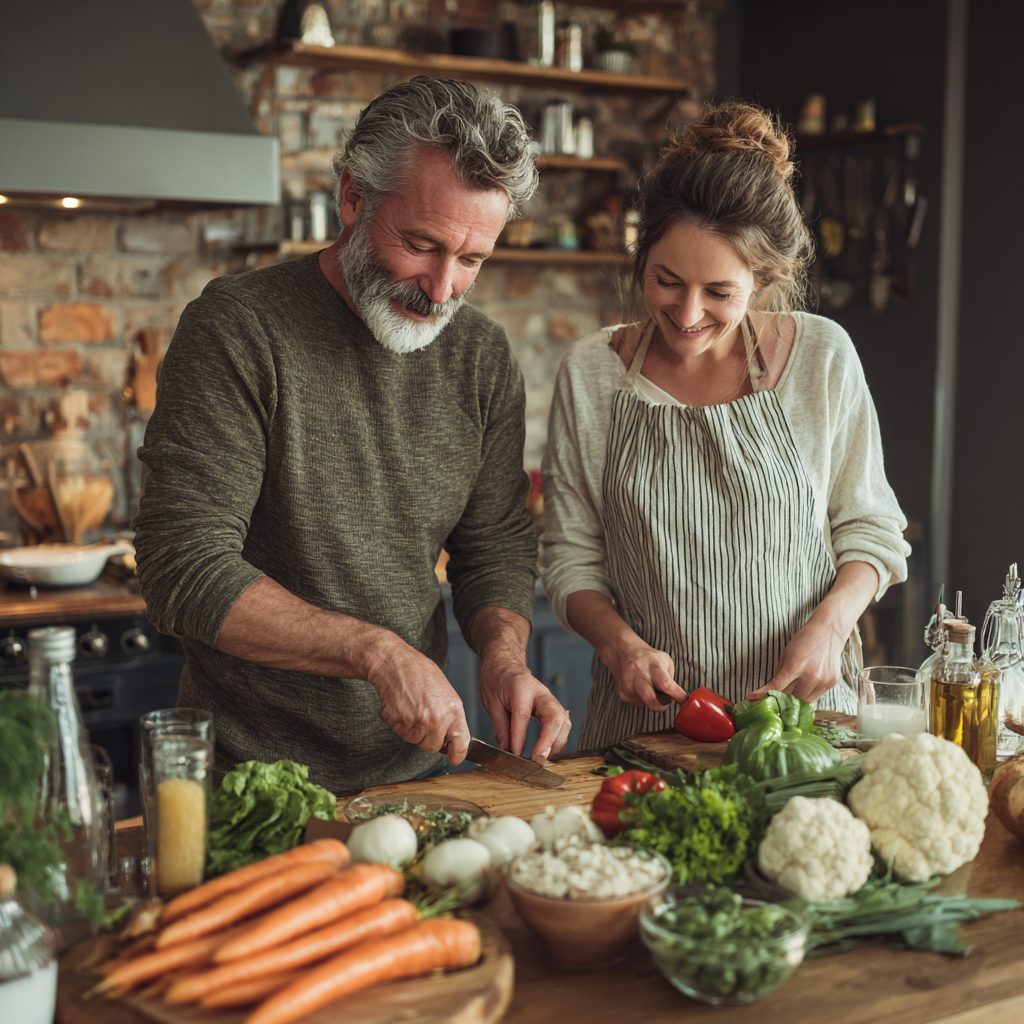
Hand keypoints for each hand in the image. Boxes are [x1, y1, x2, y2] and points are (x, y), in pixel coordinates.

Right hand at [365, 639, 471, 764]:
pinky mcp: (398, 722)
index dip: (457, 754)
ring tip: (411, 706)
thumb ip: (450, 715)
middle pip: (433, 747)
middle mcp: (436, 719)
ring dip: (411, 729)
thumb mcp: (446, 691)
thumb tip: (452, 737)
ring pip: (415, 740)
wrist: (395, 663)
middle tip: (422, 718)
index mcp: (453, 710)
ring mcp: (416, 722)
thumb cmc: (420, 672)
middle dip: (427, 738)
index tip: (455, 758)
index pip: (460, 742)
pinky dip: (398, 723)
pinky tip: (401, 705)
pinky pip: (399, 732)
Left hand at [478, 658, 570, 762]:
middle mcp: (541, 693)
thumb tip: (508, 750)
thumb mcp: (491, 702)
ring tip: (544, 759)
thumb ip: (501, 727)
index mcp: (521, 687)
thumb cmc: (497, 679)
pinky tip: (549, 752)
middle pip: (555, 717)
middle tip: (538, 759)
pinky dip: (558, 740)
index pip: (523, 715)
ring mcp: (550, 700)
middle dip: (549, 741)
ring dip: (557, 743)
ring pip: (563, 722)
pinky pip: (562, 725)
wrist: (505, 665)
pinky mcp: (553, 708)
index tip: (515, 753)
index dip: (520, 736)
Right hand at [606, 639, 685, 712]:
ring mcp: (629, 685)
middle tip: (668, 700)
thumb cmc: (648, 657)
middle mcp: (639, 675)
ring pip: (646, 704)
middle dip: (663, 706)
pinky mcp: (623, 693)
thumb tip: (674, 696)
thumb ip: (671, 678)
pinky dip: (644, 700)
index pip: (666, 685)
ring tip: (654, 690)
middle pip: (651, 700)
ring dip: (654, 701)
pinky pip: (639, 704)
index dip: (677, 695)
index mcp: (653, 666)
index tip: (683, 698)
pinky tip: (643, 689)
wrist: (624, 653)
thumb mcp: (665, 661)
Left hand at [753, 618, 846, 704]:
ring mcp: (822, 680)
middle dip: (783, 697)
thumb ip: (779, 673)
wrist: (828, 632)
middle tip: (778, 695)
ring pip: (805, 701)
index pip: (777, 687)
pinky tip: (807, 685)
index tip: (753, 698)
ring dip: (797, 698)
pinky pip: (816, 696)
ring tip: (794, 690)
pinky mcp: (831, 683)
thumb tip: (771, 689)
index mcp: (795, 666)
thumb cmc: (804, 640)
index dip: (764, 694)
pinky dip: (809, 694)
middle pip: (791, 698)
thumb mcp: (786, 653)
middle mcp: (810, 675)